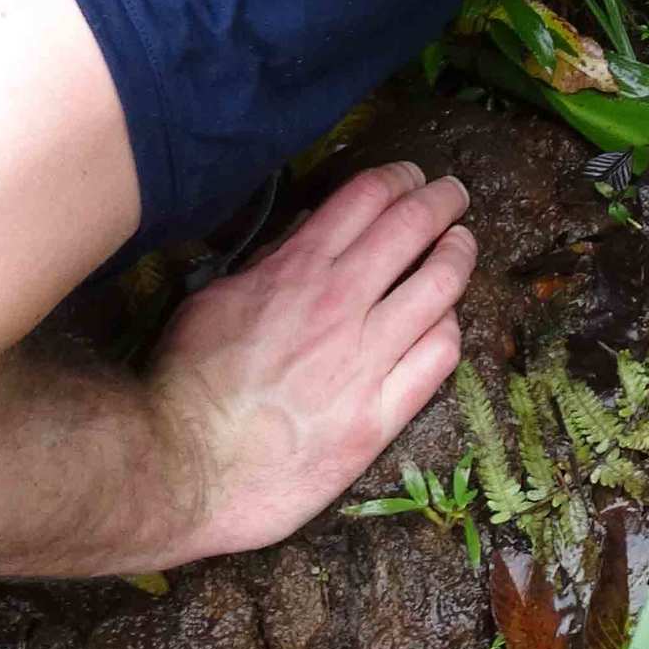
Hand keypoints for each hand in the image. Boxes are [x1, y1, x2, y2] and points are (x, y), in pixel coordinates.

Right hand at [146, 162, 474, 559]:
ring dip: (459, 255)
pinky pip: (439, 357)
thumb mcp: (216, 299)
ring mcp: (366, 359)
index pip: (367, 197)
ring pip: (441, 286)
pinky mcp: (380, 416)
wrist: (186, 470)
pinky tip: (446, 322)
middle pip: (414, 227)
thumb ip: (268, 263)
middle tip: (454, 195)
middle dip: (443, 200)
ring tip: (462, 246)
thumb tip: (306, 232)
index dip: (399, 178)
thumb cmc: (188, 383)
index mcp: (298, 268)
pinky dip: (449, 328)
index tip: (412, 178)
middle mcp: (342, 303)